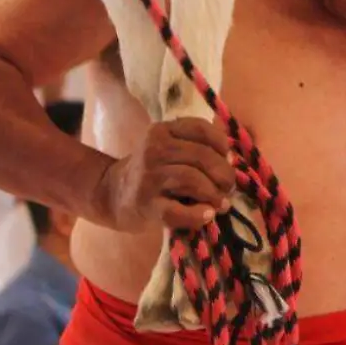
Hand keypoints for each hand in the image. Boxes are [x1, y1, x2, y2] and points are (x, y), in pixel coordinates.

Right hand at [92, 118, 237, 231]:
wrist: (113, 194)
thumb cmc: (152, 171)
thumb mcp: (169, 149)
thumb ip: (197, 148)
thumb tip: (233, 159)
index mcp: (162, 130)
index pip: (201, 129)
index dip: (222, 144)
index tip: (229, 159)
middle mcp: (153, 149)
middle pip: (201, 156)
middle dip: (224, 174)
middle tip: (229, 188)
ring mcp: (148, 177)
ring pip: (192, 180)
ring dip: (214, 194)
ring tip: (221, 204)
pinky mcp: (145, 204)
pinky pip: (177, 211)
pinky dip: (197, 215)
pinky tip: (207, 216)